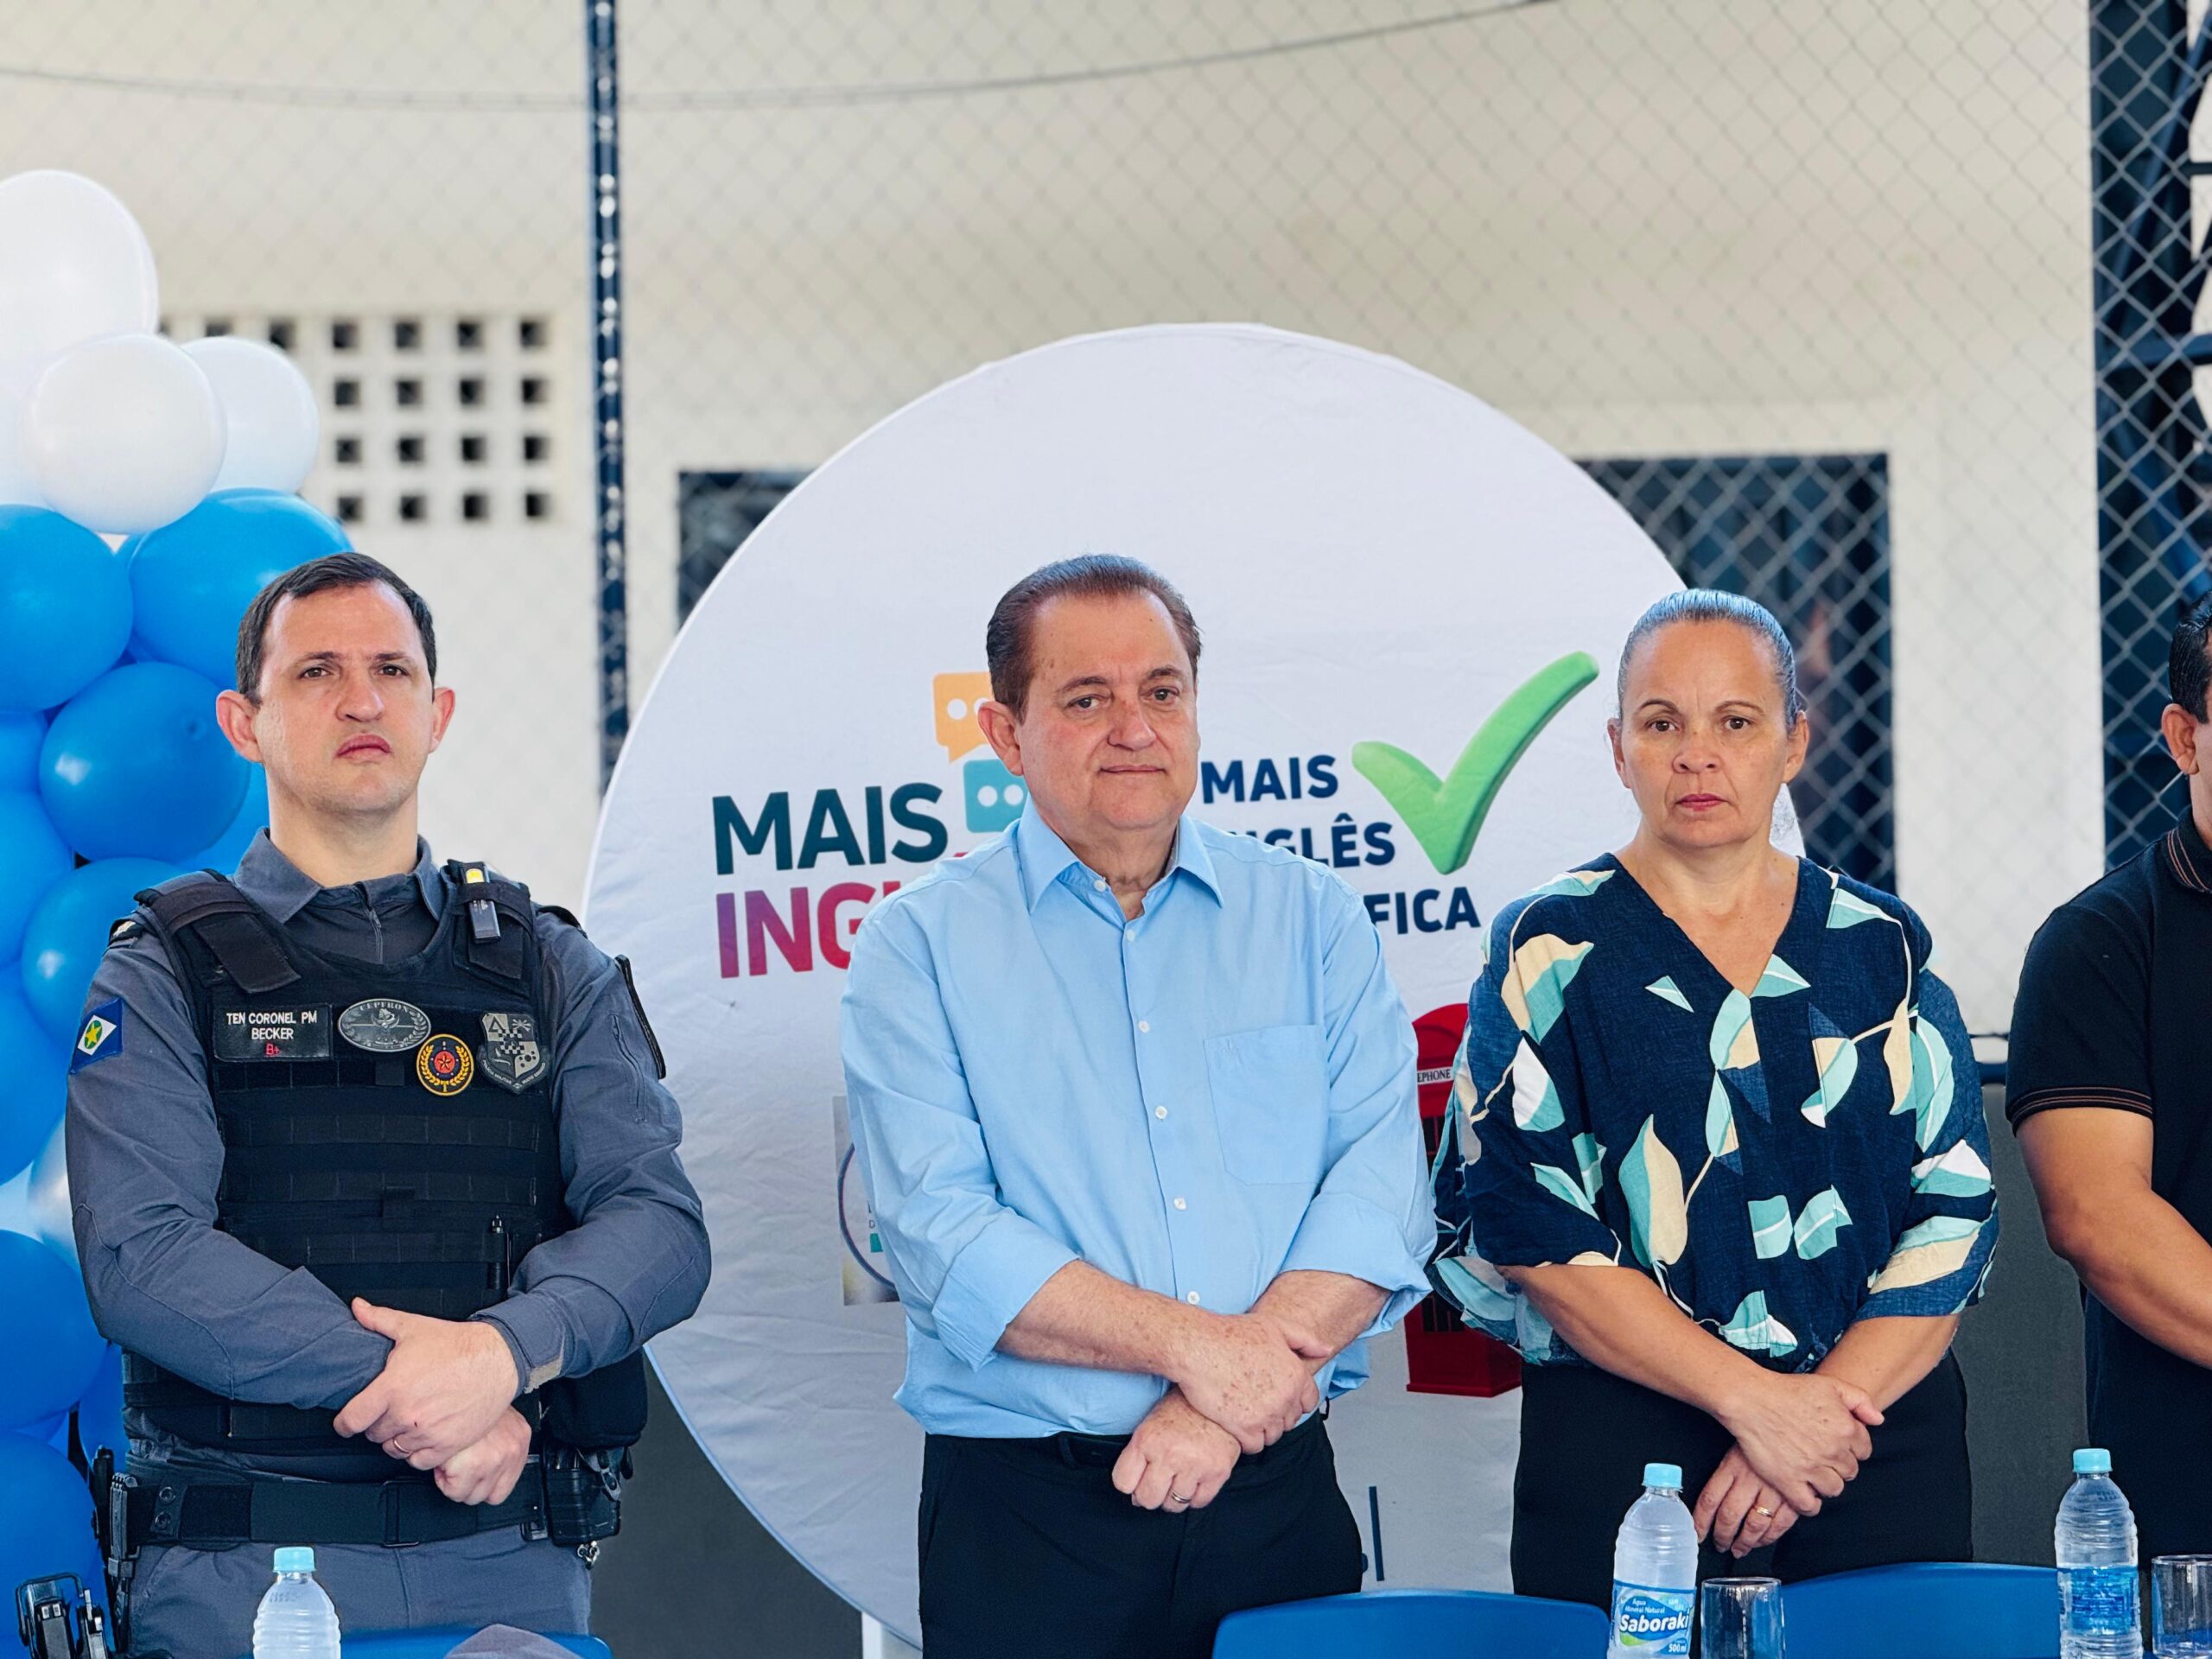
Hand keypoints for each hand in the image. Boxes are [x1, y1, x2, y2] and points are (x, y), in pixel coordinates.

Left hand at [333, 1300, 520, 1469]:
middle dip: (377, 1423)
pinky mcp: (447, 1444)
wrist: (498, 1358)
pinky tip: (423, 1436)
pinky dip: (417, 1453)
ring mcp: (427, 1432)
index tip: (347, 1423)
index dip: (344, 1423)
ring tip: (408, 1421)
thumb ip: (379, 1319)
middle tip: (390, 1410)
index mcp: (393, 1387)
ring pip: (394, 1450)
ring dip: (397, 1438)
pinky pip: (419, 1462)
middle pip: (373, 1435)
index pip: (351, 1420)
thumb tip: (357, 1308)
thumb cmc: (458, 1345)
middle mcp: (407, 1414)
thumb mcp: (413, 1326)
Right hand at [432, 1407, 533, 1506]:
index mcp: (519, 1440)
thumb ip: (497, 1442)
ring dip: (454, 1481)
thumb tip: (486, 1463)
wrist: (456, 1387)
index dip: (482, 1484)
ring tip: (451, 1460)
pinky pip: (454, 1490)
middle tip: (458, 1464)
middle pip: (486, 1495)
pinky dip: (443, 1479)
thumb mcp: (494, 1418)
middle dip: (466, 1484)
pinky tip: (444, 1460)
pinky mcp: (475, 1464)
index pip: (504, 1487)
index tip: (472, 1476)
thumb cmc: (470, 1402)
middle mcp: (510, 1452)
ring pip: (468, 1495)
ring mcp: (495, 1460)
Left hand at [1112, 1389, 1240, 1511]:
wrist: (1219, 1395)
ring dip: (1174, 1495)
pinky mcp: (1218, 1472)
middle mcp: (1169, 1454)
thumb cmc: (1181, 1410)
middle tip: (1160, 1480)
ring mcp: (1195, 1465)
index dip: (1130, 1483)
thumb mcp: (1149, 1424)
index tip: (1138, 1478)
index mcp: (1147, 1439)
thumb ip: (1137, 1458)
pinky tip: (1196, 1478)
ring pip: (1174, 1505)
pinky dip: (1195, 1496)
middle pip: (1148, 1500)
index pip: (1123, 1483)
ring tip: (1180, 1476)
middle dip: (1151, 1493)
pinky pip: (1198, 1503)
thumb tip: (1135, 1498)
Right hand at [1171, 1311, 1319, 1454]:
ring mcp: (1265, 1415)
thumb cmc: (1231, 1334)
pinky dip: (1246, 1440)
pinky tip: (1236, 1424)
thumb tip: (1326, 1350)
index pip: (1308, 1402)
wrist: (1198, 1346)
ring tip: (1244, 1412)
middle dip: (1276, 1415)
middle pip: (1289, 1421)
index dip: (1293, 1401)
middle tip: (1256, 1402)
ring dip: (1261, 1429)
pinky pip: (1254, 1446)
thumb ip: (1305, 1340)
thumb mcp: (1274, 1327)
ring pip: (1273, 1436)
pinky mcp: (1244, 1428)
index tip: (1277, 1397)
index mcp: (1296, 1375)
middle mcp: (1285, 1398)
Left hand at [1694, 1443, 1798, 1556]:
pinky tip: (1762, 1540)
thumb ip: (1727, 1469)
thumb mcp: (1739, 1442)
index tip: (1698, 1533)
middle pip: (1729, 1516)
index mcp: (1733, 1465)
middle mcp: (1751, 1480)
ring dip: (1745, 1542)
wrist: (1799, 1422)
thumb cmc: (1766, 1432)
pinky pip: (1780, 1524)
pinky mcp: (1794, 1497)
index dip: (1701, 1521)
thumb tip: (1711, 1495)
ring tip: (1739, 1549)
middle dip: (1722, 1536)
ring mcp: (1773, 1490)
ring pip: (1754, 1525)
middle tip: (1720, 1545)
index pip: (1709, 1499)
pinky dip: (1770, 1537)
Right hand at [1718, 1371, 1882, 1515]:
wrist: (1751, 1399)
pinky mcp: (1789, 1481)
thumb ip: (1859, 1399)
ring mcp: (1811, 1468)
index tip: (1837, 1444)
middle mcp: (1833, 1451)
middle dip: (1839, 1465)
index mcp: (1846, 1428)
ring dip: (1826, 1483)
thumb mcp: (1829, 1384)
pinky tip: (1805, 1494)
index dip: (1851, 1447)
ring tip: (1813, 1473)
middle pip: (1850, 1471)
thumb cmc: (1788, 1389)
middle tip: (1823, 1457)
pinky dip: (1810, 1504)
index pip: (1864, 1450)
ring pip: (1833, 1489)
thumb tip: (1878, 1420)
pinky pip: (1809, 1505)